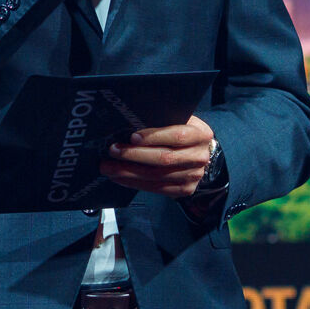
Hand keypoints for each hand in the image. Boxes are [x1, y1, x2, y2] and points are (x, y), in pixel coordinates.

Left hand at [100, 115, 214, 198]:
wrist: (198, 153)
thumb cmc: (181, 131)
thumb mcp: (178, 119)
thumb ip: (162, 120)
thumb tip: (130, 120)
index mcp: (200, 134)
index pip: (177, 136)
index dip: (154, 137)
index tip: (132, 137)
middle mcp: (199, 157)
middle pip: (164, 158)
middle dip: (134, 155)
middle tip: (112, 151)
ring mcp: (193, 176)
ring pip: (157, 176)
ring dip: (129, 172)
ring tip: (109, 167)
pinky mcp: (185, 189)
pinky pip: (157, 189)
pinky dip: (135, 183)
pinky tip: (120, 178)